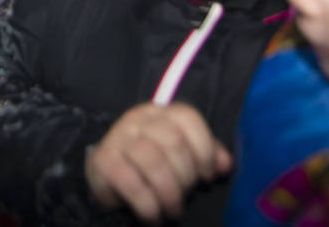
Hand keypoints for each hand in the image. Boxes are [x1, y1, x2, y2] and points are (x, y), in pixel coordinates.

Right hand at [84, 103, 231, 221]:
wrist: (107, 173)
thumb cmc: (152, 163)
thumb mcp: (181, 154)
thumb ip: (205, 153)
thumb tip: (225, 164)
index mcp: (160, 113)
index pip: (187, 118)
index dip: (204, 150)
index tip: (206, 177)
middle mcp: (138, 119)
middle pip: (172, 142)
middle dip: (186, 176)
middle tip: (187, 196)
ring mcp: (118, 138)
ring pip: (152, 162)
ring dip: (169, 193)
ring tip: (173, 210)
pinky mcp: (103, 161)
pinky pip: (130, 182)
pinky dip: (147, 204)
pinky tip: (154, 216)